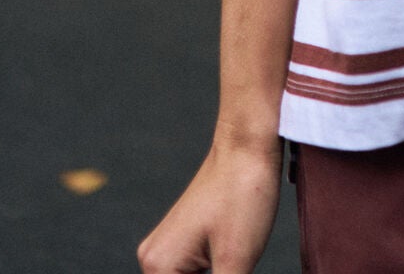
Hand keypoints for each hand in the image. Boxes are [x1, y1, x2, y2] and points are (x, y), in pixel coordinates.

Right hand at [136, 137, 282, 273]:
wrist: (250, 143)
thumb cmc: (244, 195)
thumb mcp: (237, 264)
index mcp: (159, 268)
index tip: (228, 272)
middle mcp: (154, 260)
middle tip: (235, 268)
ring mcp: (168, 250)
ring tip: (236, 264)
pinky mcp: (186, 243)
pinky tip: (234, 268)